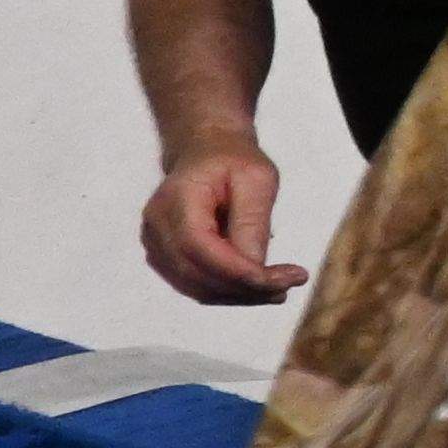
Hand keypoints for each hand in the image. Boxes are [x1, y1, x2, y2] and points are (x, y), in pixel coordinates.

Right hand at [142, 141, 301, 303]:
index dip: (238, 272)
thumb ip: (252, 220)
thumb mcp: (256, 178)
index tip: (283, 281)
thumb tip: (255, 267)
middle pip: (196, 274)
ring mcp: (156, 244)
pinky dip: (228, 291)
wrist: (207, 152)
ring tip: (281, 286)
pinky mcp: (165, 257)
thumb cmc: (233, 160)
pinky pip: (195, 284)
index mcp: (175, 199)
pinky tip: (260, 285)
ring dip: (240, 295)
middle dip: (246, 288)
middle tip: (291, 283)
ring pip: (195, 287)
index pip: (199, 247)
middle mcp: (157, 226)